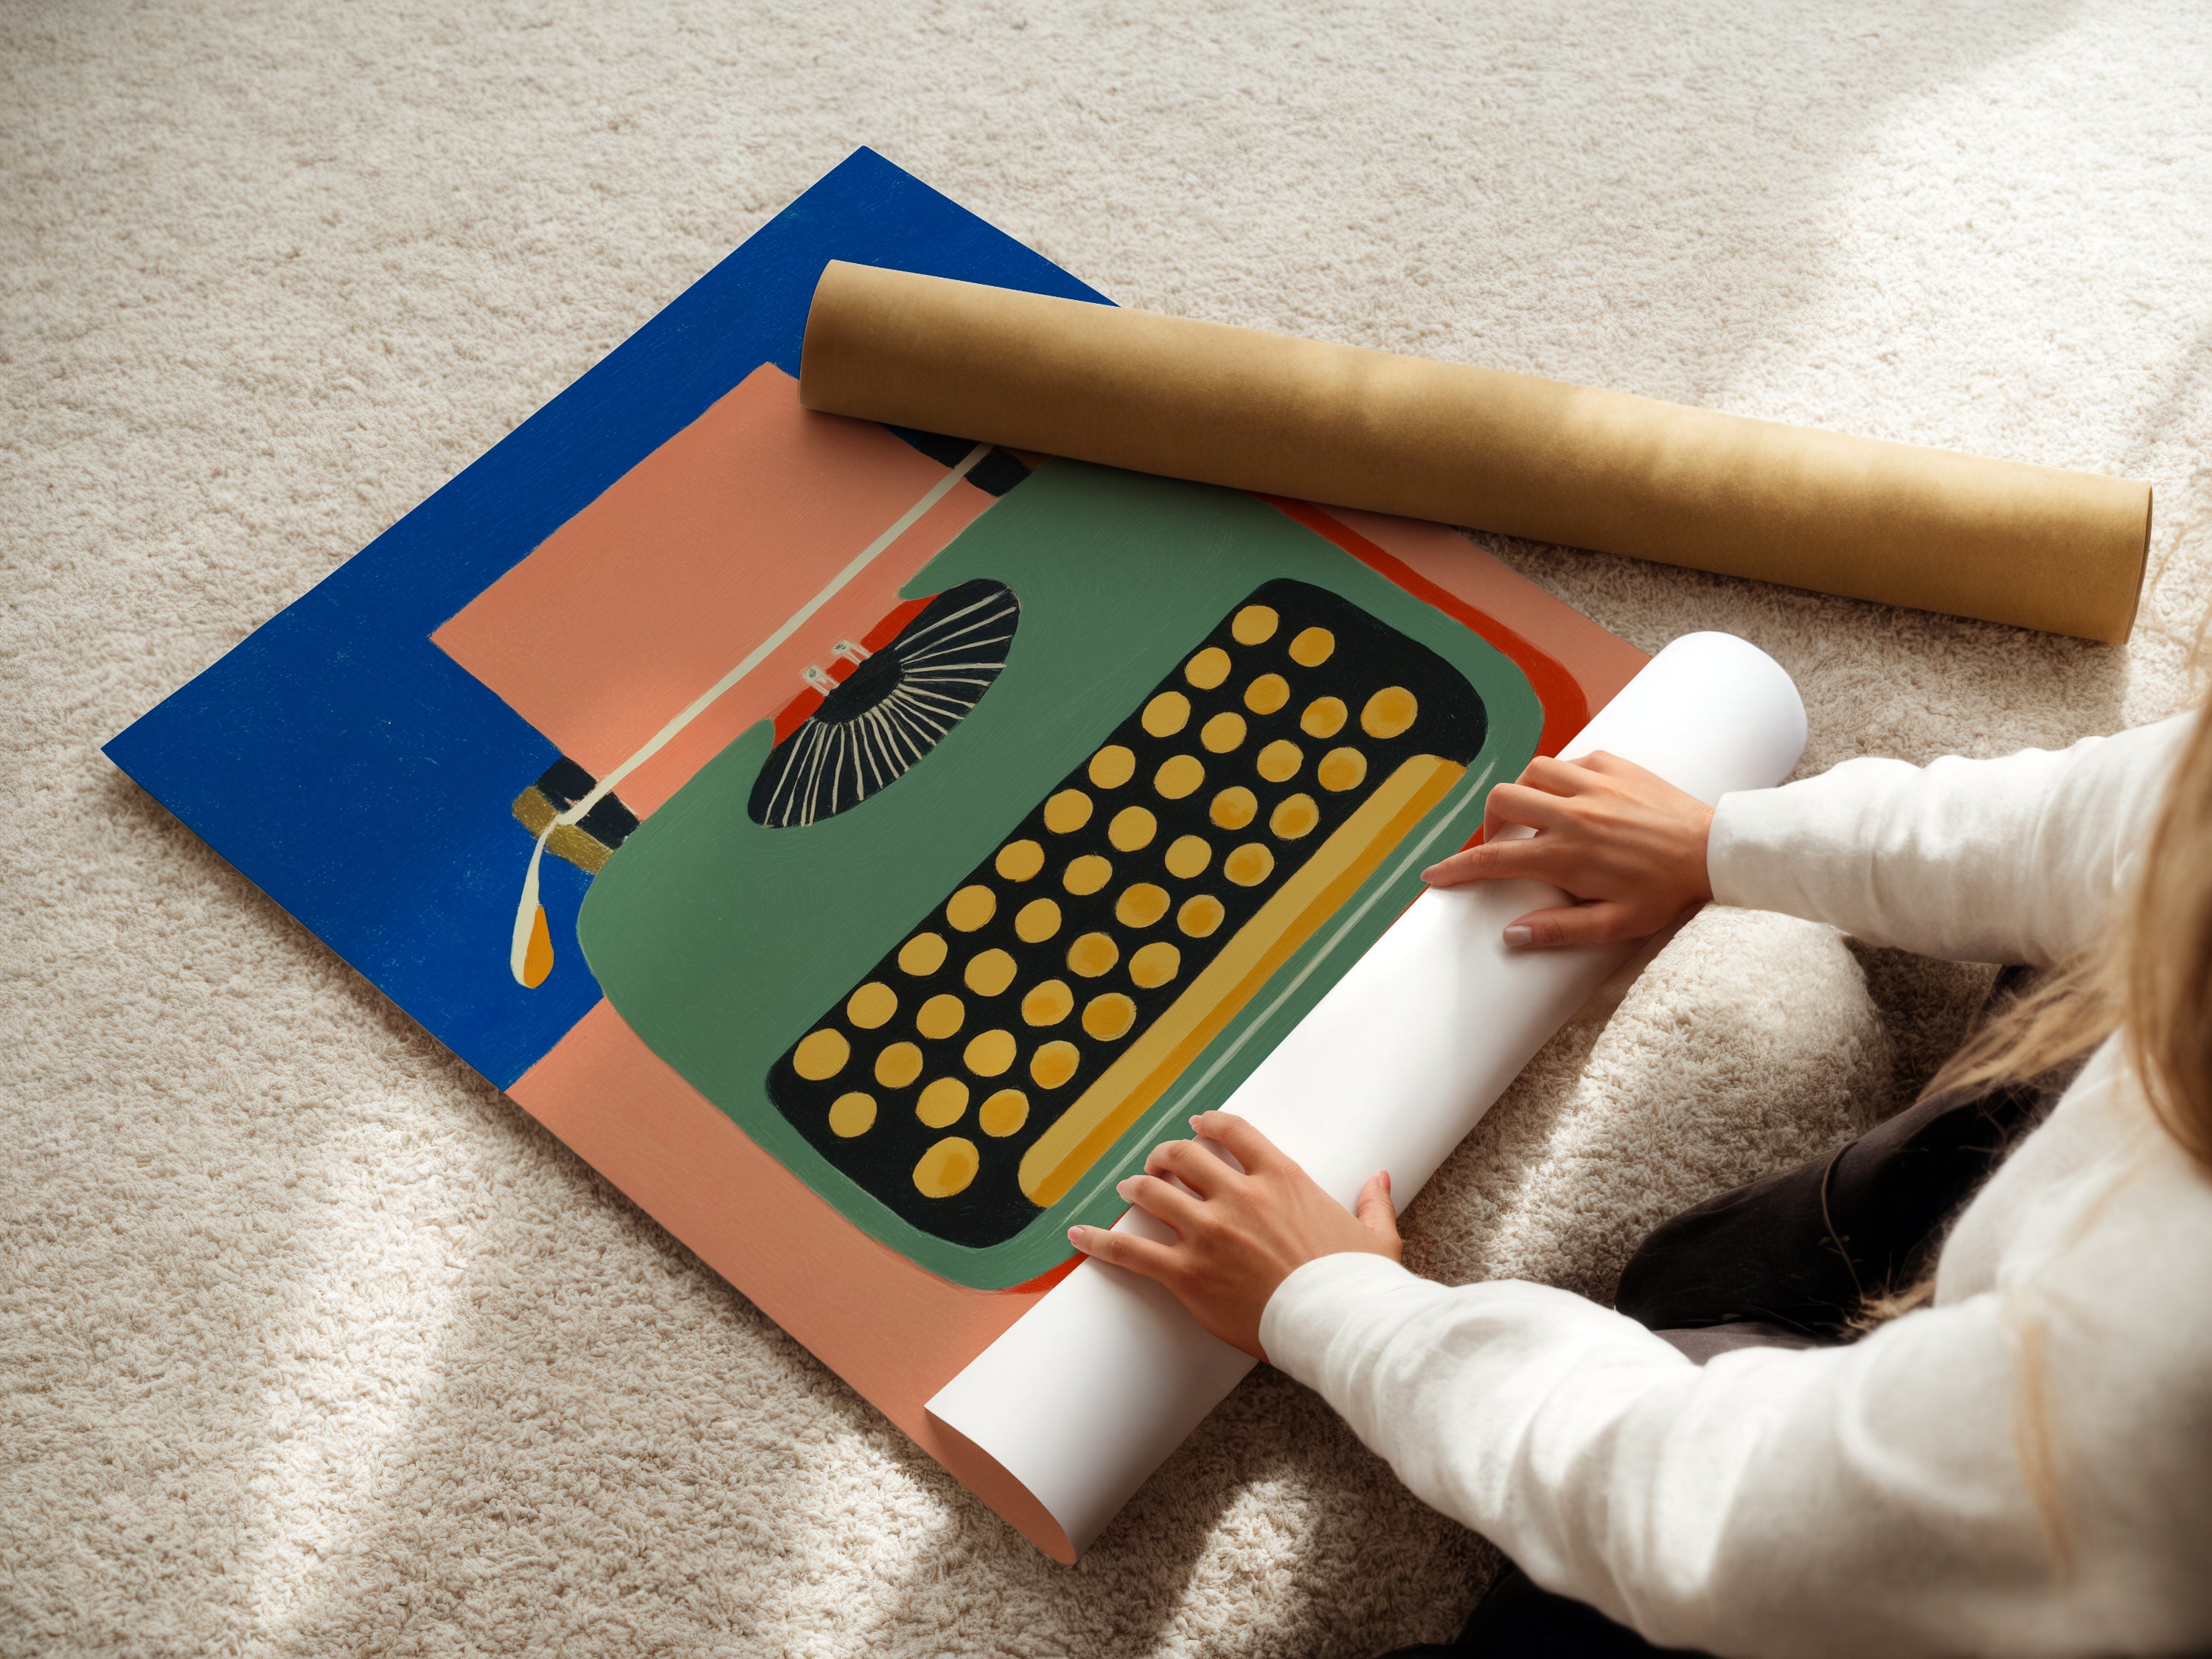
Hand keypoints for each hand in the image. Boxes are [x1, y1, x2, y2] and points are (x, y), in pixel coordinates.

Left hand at [1066, 1111, 1399, 1360]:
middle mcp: (1239, 1196)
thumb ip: (1373, 1202)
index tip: (1196, 1126)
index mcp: (1282, 1178)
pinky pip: (1131, 1251)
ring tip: (1127, 1189)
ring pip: (1153, 1193)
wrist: (1339, 1325)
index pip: (1233, 1132)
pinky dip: (1099, 1241)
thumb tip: (1380, 1178)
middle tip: (1158, 1163)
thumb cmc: (1358, 1284)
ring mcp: (1209, 1233)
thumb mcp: (1375, 1236)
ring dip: (1136, 1188)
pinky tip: (1077, 1234)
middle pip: (1184, 1157)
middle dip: (1165, 1156)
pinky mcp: (1187, 1274)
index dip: (1208, 1125)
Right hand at [1420, 750, 1713, 948]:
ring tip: (1534, 816)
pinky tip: (1573, 796)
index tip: (1434, 875)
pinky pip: (1571, 760)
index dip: (1456, 868)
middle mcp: (1572, 813)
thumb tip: (1511, 935)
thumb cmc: (1666, 892)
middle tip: (1499, 842)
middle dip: (1488, 822)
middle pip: (1502, 800)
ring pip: (1532, 771)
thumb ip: (1559, 930)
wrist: (1715, 851)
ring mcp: (1593, 784)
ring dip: (1523, 793)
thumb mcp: (1615, 925)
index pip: (1494, 859)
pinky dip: (1561, 776)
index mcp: (1566, 855)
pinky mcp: (1615, 765)